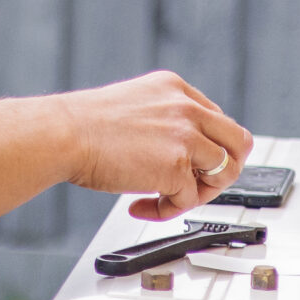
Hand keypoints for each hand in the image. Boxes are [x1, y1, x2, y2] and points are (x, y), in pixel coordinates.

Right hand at [57, 71, 252, 221]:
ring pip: (225, 172)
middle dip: (224, 169)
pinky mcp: (177, 167)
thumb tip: (169, 152)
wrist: (61, 135)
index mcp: (174, 88)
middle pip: (238, 142)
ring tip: (170, 199)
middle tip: (201, 185)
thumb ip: (159, 120)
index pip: (216, 119)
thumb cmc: (80, 126)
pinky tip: (139, 206)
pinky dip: (166, 210)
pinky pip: (188, 199)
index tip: (193, 165)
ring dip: (200, 193)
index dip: (208, 147)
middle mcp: (186, 108)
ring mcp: (186, 136)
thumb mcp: (132, 106)